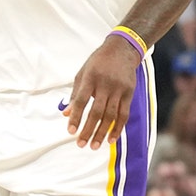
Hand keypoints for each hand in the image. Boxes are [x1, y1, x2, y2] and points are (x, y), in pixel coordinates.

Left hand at [62, 34, 140, 149]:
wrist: (122, 49)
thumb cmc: (98, 63)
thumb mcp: (83, 73)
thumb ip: (75, 93)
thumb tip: (65, 113)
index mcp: (91, 78)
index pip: (81, 100)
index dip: (76, 116)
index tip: (70, 131)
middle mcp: (105, 84)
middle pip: (96, 111)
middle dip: (88, 130)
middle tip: (81, 144)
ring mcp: (119, 89)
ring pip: (111, 115)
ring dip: (102, 132)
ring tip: (94, 145)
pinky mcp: (129, 93)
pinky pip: (124, 114)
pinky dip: (117, 128)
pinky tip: (111, 139)